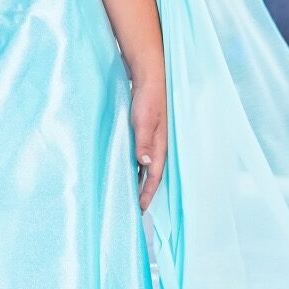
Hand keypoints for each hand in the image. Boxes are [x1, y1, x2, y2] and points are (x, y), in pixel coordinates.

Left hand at [130, 78, 166, 211]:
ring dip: (139, 180)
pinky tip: (128, 171)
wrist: (149, 79)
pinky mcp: (144, 134)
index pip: (154, 176)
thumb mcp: (144, 121)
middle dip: (144, 192)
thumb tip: (145, 163)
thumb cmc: (148, 99)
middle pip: (151, 175)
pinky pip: (141, 156)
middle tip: (135, 208)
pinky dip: (135, 167)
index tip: (140, 208)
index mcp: (160, 146)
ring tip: (131, 194)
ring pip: (146, 167)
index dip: (147, 193)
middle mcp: (157, 146)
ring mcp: (151, 141)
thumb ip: (144, 142)